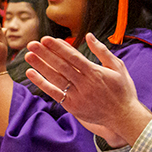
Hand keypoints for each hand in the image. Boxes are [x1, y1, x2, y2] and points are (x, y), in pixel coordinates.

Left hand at [24, 34, 151, 146]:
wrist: (123, 116)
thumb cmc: (123, 90)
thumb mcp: (118, 67)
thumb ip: (102, 51)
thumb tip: (89, 35)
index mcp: (96, 72)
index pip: (73, 57)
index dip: (58, 47)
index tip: (46, 39)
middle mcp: (85, 84)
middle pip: (61, 66)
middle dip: (45, 54)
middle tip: (32, 43)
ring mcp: (77, 96)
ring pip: (55, 78)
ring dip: (40, 66)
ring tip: (28, 55)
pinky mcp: (72, 106)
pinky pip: (54, 93)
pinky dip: (41, 83)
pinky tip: (31, 73)